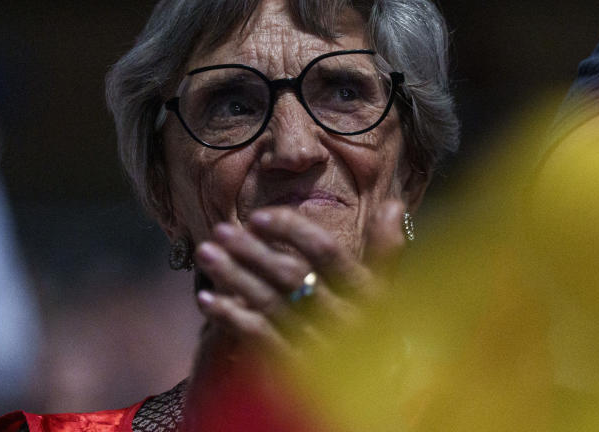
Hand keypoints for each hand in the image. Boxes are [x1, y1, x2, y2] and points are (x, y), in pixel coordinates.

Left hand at [192, 199, 406, 359]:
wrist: (372, 394)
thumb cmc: (374, 330)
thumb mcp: (387, 290)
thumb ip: (386, 249)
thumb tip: (393, 205)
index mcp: (367, 293)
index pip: (327, 252)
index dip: (291, 231)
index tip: (257, 217)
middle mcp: (343, 318)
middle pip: (290, 275)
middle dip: (250, 250)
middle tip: (219, 231)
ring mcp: (317, 344)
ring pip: (268, 303)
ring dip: (232, 276)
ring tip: (205, 254)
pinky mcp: (294, 367)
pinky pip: (258, 337)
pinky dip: (230, 316)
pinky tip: (206, 299)